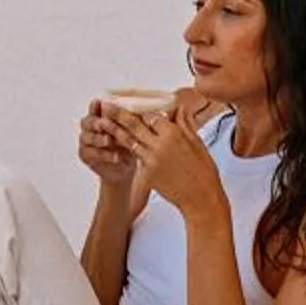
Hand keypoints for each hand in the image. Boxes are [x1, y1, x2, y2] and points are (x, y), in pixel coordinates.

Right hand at [78, 101, 139, 190]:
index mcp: (100, 116)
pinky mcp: (85, 155)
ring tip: (109, 141)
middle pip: (87, 121)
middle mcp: (90, 127)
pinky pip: (90, 153)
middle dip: (96, 122)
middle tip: (104, 123)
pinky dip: (103, 154)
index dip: (95, 106)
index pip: (94, 108)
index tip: (100, 103)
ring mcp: (86, 141)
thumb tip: (139, 111)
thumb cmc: (130, 144)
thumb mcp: (133, 131)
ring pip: (87, 137)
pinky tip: (115, 156)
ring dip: (99, 138)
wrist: (127, 168)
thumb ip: (130, 120)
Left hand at [104, 90, 228, 223]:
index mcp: (173, 135)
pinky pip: (135, 158)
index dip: (141, 111)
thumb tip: (180, 109)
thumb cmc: (203, 172)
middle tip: (106, 107)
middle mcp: (159, 145)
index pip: (151, 116)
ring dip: (115, 131)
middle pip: (134, 126)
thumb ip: (185, 124)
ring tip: (102, 122)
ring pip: (129, 142)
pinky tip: (116, 145)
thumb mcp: (197, 143)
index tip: (132, 106)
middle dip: (118, 115)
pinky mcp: (147, 174)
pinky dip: (125, 150)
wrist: (200, 198)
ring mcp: (151, 161)